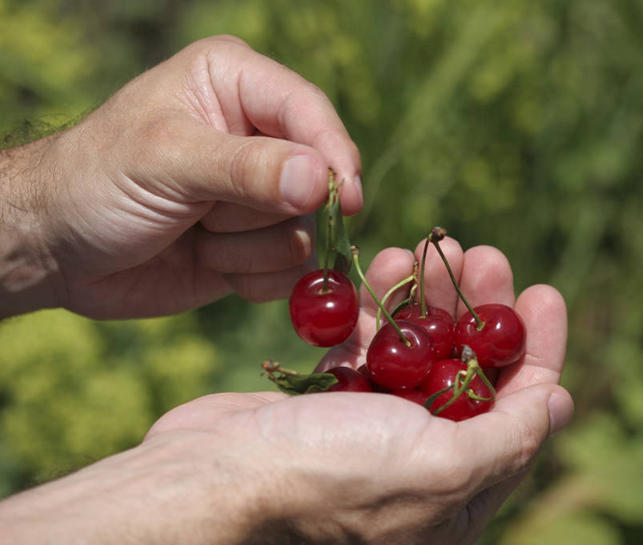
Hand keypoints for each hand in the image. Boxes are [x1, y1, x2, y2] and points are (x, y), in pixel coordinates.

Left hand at [0, 35, 360, 318]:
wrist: (57, 250)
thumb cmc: (97, 182)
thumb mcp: (168, 162)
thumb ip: (247, 169)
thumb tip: (320, 181)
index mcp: (236, 84)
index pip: (309, 112)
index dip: (332, 155)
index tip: (345, 201)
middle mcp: (258, 136)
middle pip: (314, 181)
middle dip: (260, 210)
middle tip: (203, 212)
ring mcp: (261, 197)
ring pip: (303, 232)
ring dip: (245, 248)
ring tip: (195, 234)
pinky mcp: (257, 246)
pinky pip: (291, 272)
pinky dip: (250, 277)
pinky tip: (207, 262)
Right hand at [0, 239, 570, 544]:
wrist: (213, 481)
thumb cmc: (330, 480)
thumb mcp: (439, 470)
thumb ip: (507, 438)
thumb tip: (558, 404)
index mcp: (463, 490)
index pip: (527, 411)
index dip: (541, 349)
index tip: (545, 291)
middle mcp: (425, 461)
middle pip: (473, 370)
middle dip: (482, 309)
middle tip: (484, 255)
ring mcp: (376, 429)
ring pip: (421, 348)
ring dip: (427, 297)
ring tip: (425, 248)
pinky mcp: (333, 401)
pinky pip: (370, 345)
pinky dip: (378, 308)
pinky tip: (379, 270)